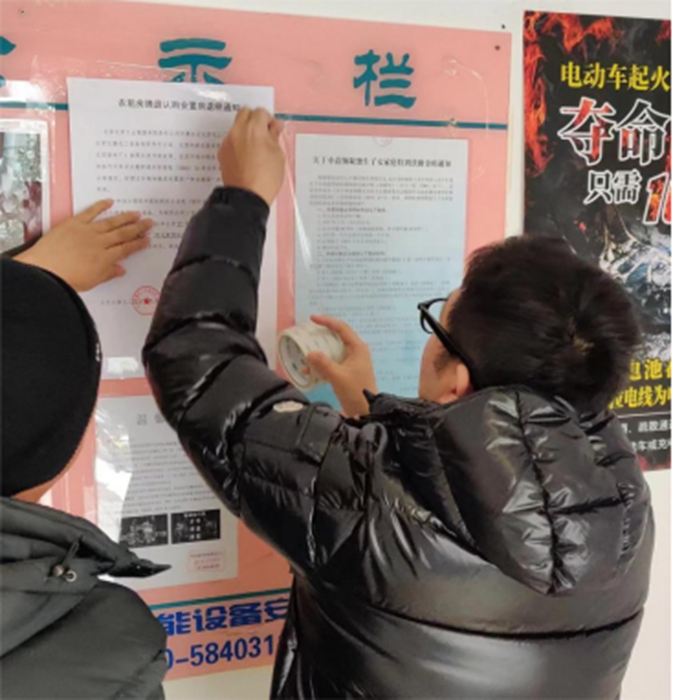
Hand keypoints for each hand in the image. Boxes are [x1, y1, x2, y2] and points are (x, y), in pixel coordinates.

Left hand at [15, 201, 151, 291]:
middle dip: (138, 228)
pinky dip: (100, 206)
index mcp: (106, 258)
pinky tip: (109, 202)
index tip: (146, 240)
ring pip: (111, 222)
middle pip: (123, 234)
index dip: (138, 244)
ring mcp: (87, 231)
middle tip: (149, 223)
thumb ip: (107, 273)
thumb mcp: (91, 281)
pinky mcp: (73, 223)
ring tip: (136, 213)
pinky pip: (90, 212)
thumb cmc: (66, 280)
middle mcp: (100, 243)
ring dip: (125, 217)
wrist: (44, 272)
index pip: (127, 249)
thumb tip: (120, 270)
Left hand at [219, 107, 284, 206]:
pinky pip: (230, 141)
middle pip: (245, 113)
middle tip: (263, 133)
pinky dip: (238, 143)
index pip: (261, 112)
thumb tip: (274, 128)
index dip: (269, 120)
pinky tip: (247, 157)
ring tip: (255, 148)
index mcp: (254, 129)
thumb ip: (275, 137)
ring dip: (245, 131)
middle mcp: (238, 132)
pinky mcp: (222, 153)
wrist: (247, 197)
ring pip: (236, 127)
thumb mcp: (278, 156)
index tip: (273, 129)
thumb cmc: (264, 179)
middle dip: (255, 119)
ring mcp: (228, 142)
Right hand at [306, 315, 377, 417]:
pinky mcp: (347, 372)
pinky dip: (322, 365)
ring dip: (320, 353)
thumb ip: (323, 363)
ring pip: (333, 351)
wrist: (366, 410)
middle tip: (307, 335)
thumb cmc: (357, 392)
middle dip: (321, 337)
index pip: (341, 328)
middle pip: (336, 338)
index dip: (327, 321)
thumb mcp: (337, 376)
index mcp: (358, 348)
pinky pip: (332, 363)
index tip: (313, 319)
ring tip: (306, 354)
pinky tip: (310, 371)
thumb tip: (310, 353)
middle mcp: (356, 352)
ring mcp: (352, 362)